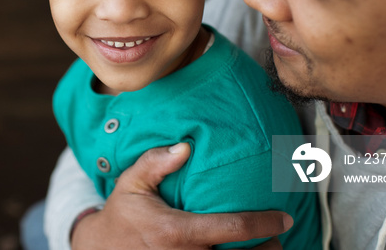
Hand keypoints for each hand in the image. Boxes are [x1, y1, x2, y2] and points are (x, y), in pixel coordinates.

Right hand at [71, 143, 291, 249]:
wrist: (101, 249)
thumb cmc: (122, 214)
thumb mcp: (132, 183)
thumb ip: (156, 163)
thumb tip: (185, 146)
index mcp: (176, 231)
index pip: (231, 228)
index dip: (263, 224)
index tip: (284, 218)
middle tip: (279, 238)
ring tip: (269, 249)